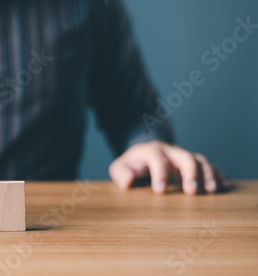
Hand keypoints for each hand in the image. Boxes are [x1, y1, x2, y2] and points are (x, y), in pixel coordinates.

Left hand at [109, 141, 227, 194]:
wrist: (145, 152)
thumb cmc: (132, 164)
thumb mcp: (120, 167)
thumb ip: (121, 173)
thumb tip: (128, 181)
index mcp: (151, 151)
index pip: (157, 159)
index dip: (159, 173)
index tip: (160, 191)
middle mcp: (171, 151)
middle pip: (184, 156)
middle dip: (190, 173)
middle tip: (192, 192)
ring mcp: (184, 156)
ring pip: (200, 160)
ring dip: (208, 174)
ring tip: (212, 190)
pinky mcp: (194, 162)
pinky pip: (209, 165)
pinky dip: (217, 173)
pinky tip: (223, 185)